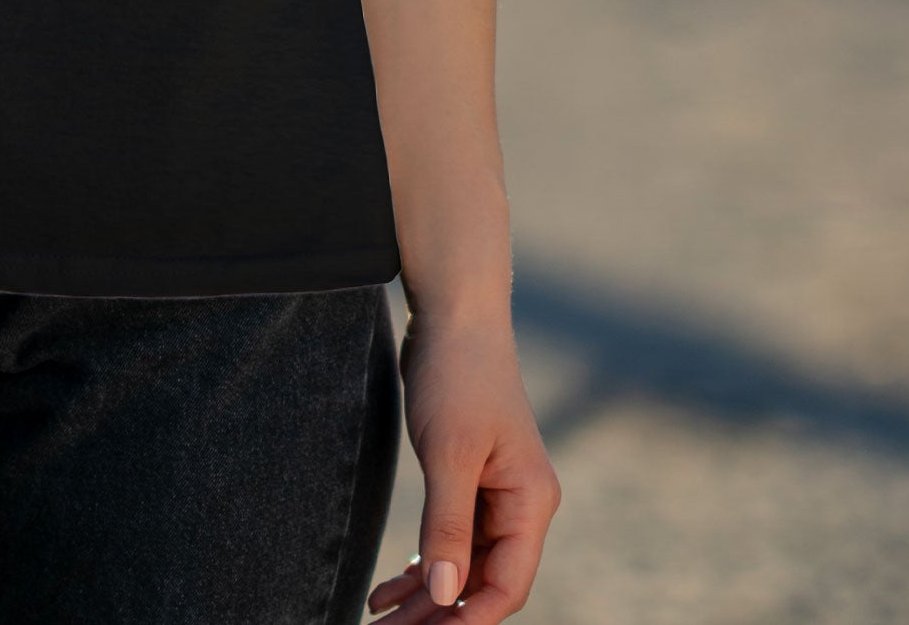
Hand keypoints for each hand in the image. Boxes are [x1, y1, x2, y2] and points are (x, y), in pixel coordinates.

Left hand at [367, 307, 559, 621]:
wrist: (453, 314)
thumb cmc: (458, 376)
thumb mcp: (449, 454)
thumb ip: (448, 526)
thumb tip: (445, 595)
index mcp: (530, 503)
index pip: (506, 585)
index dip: (467, 619)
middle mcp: (519, 506)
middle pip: (481, 582)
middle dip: (438, 614)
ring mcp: (494, 494)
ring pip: (462, 565)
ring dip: (424, 594)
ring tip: (378, 618)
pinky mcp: (468, 480)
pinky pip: (449, 538)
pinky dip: (422, 563)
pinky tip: (389, 586)